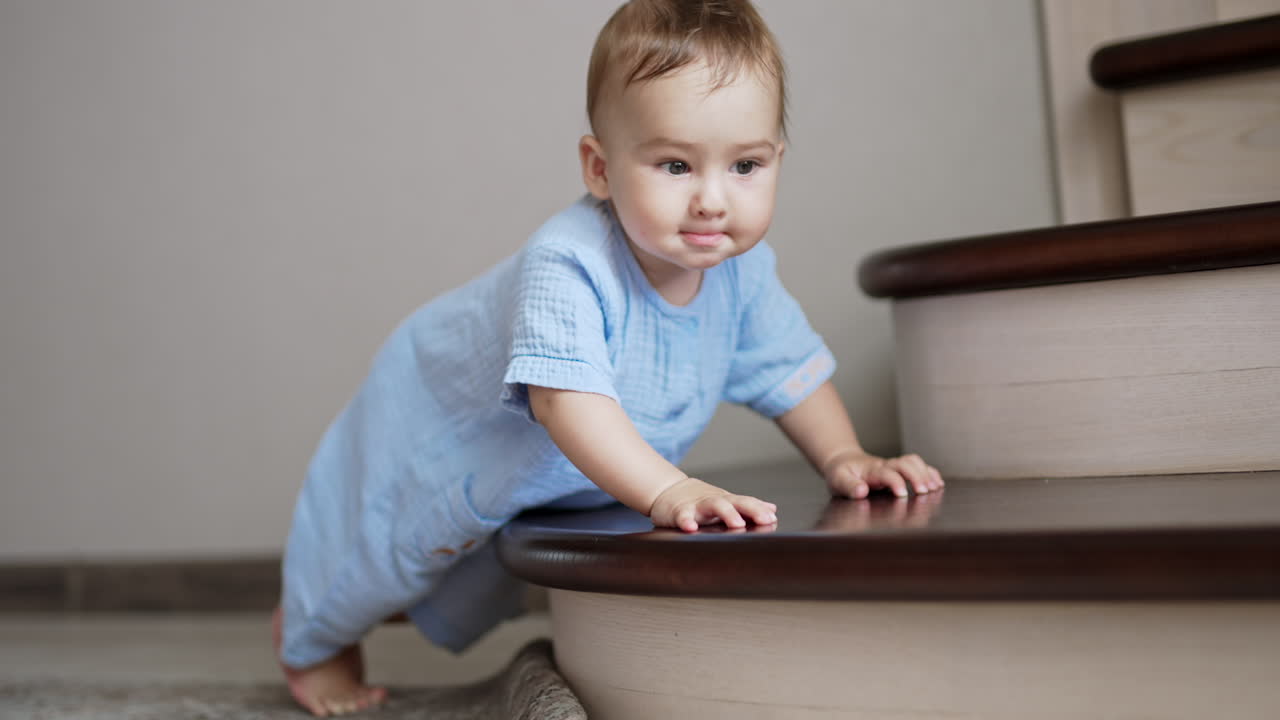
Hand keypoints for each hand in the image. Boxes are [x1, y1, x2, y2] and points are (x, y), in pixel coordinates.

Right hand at [649, 477, 777, 532]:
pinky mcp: (679, 512)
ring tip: (737, 523)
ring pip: (713, 505)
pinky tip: (691, 528)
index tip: (772, 518)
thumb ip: (747, 506)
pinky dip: (687, 521)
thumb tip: (772, 509)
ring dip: (727, 513)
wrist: (668, 490)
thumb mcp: (725, 501)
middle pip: (735, 502)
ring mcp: (697, 505)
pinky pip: (683, 516)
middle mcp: (715, 501)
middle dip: (751, 510)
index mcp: (727, 501)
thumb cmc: (700, 500)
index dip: (760, 510)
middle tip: (764, 520)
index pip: (747, 503)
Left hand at [824, 451, 943, 498]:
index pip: (886, 473)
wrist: (843, 460)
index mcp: (871, 470)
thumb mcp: (838, 480)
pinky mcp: (899, 468)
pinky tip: (938, 483)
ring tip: (935, 488)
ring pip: (913, 461)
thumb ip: (849, 486)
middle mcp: (885, 465)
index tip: (903, 494)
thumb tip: (861, 491)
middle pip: (905, 463)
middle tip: (924, 492)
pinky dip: (930, 472)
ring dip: (926, 473)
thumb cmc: (841, 473)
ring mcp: (894, 465)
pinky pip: (918, 465)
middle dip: (917, 476)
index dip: (896, 482)